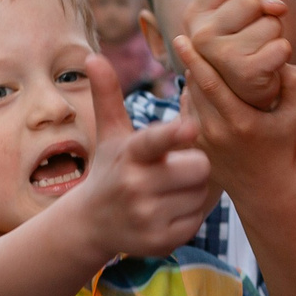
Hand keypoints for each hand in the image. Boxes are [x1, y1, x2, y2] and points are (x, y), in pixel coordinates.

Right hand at [66, 57, 218, 258]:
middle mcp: (136, 186)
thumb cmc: (109, 169)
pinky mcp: (161, 241)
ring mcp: (148, 217)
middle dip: (195, 163)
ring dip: (196, 189)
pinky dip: (192, 212)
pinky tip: (171, 208)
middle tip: (179, 165)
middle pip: (199, 166)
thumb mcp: (109, 133)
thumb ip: (108, 95)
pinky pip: (199, 219)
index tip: (191, 128)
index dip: (175, 135)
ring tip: (173, 187)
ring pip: (203, 193)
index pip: (156, 142)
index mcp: (129, 154)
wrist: (91, 224)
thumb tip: (92, 55)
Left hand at [173, 31, 295, 193]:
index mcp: (240, 121)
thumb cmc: (284, 146)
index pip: (209, 83)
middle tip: (191, 40)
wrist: (265, 189)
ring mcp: (201, 141)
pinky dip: (190, 97)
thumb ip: (294, 82)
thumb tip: (282, 55)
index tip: (183, 38)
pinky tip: (200, 88)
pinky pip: (186, 113)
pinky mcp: (194, 147)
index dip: (194, 58)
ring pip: (187, 99)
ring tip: (197, 62)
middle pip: (194, 87)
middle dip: (192, 63)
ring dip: (190, 80)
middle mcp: (215, 132)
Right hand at [180, 0, 293, 110]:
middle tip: (252, 41)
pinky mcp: (245, 72)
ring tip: (259, 56)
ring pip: (271, 22)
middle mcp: (199, 35)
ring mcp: (220, 55)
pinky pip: (282, 47)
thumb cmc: (247, 50)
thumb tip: (277, 6)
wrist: (250, 103)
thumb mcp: (242, 17)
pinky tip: (269, 68)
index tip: (238, 20)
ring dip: (274, 37)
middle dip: (263, 16)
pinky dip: (283, 55)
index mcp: (192, 17)